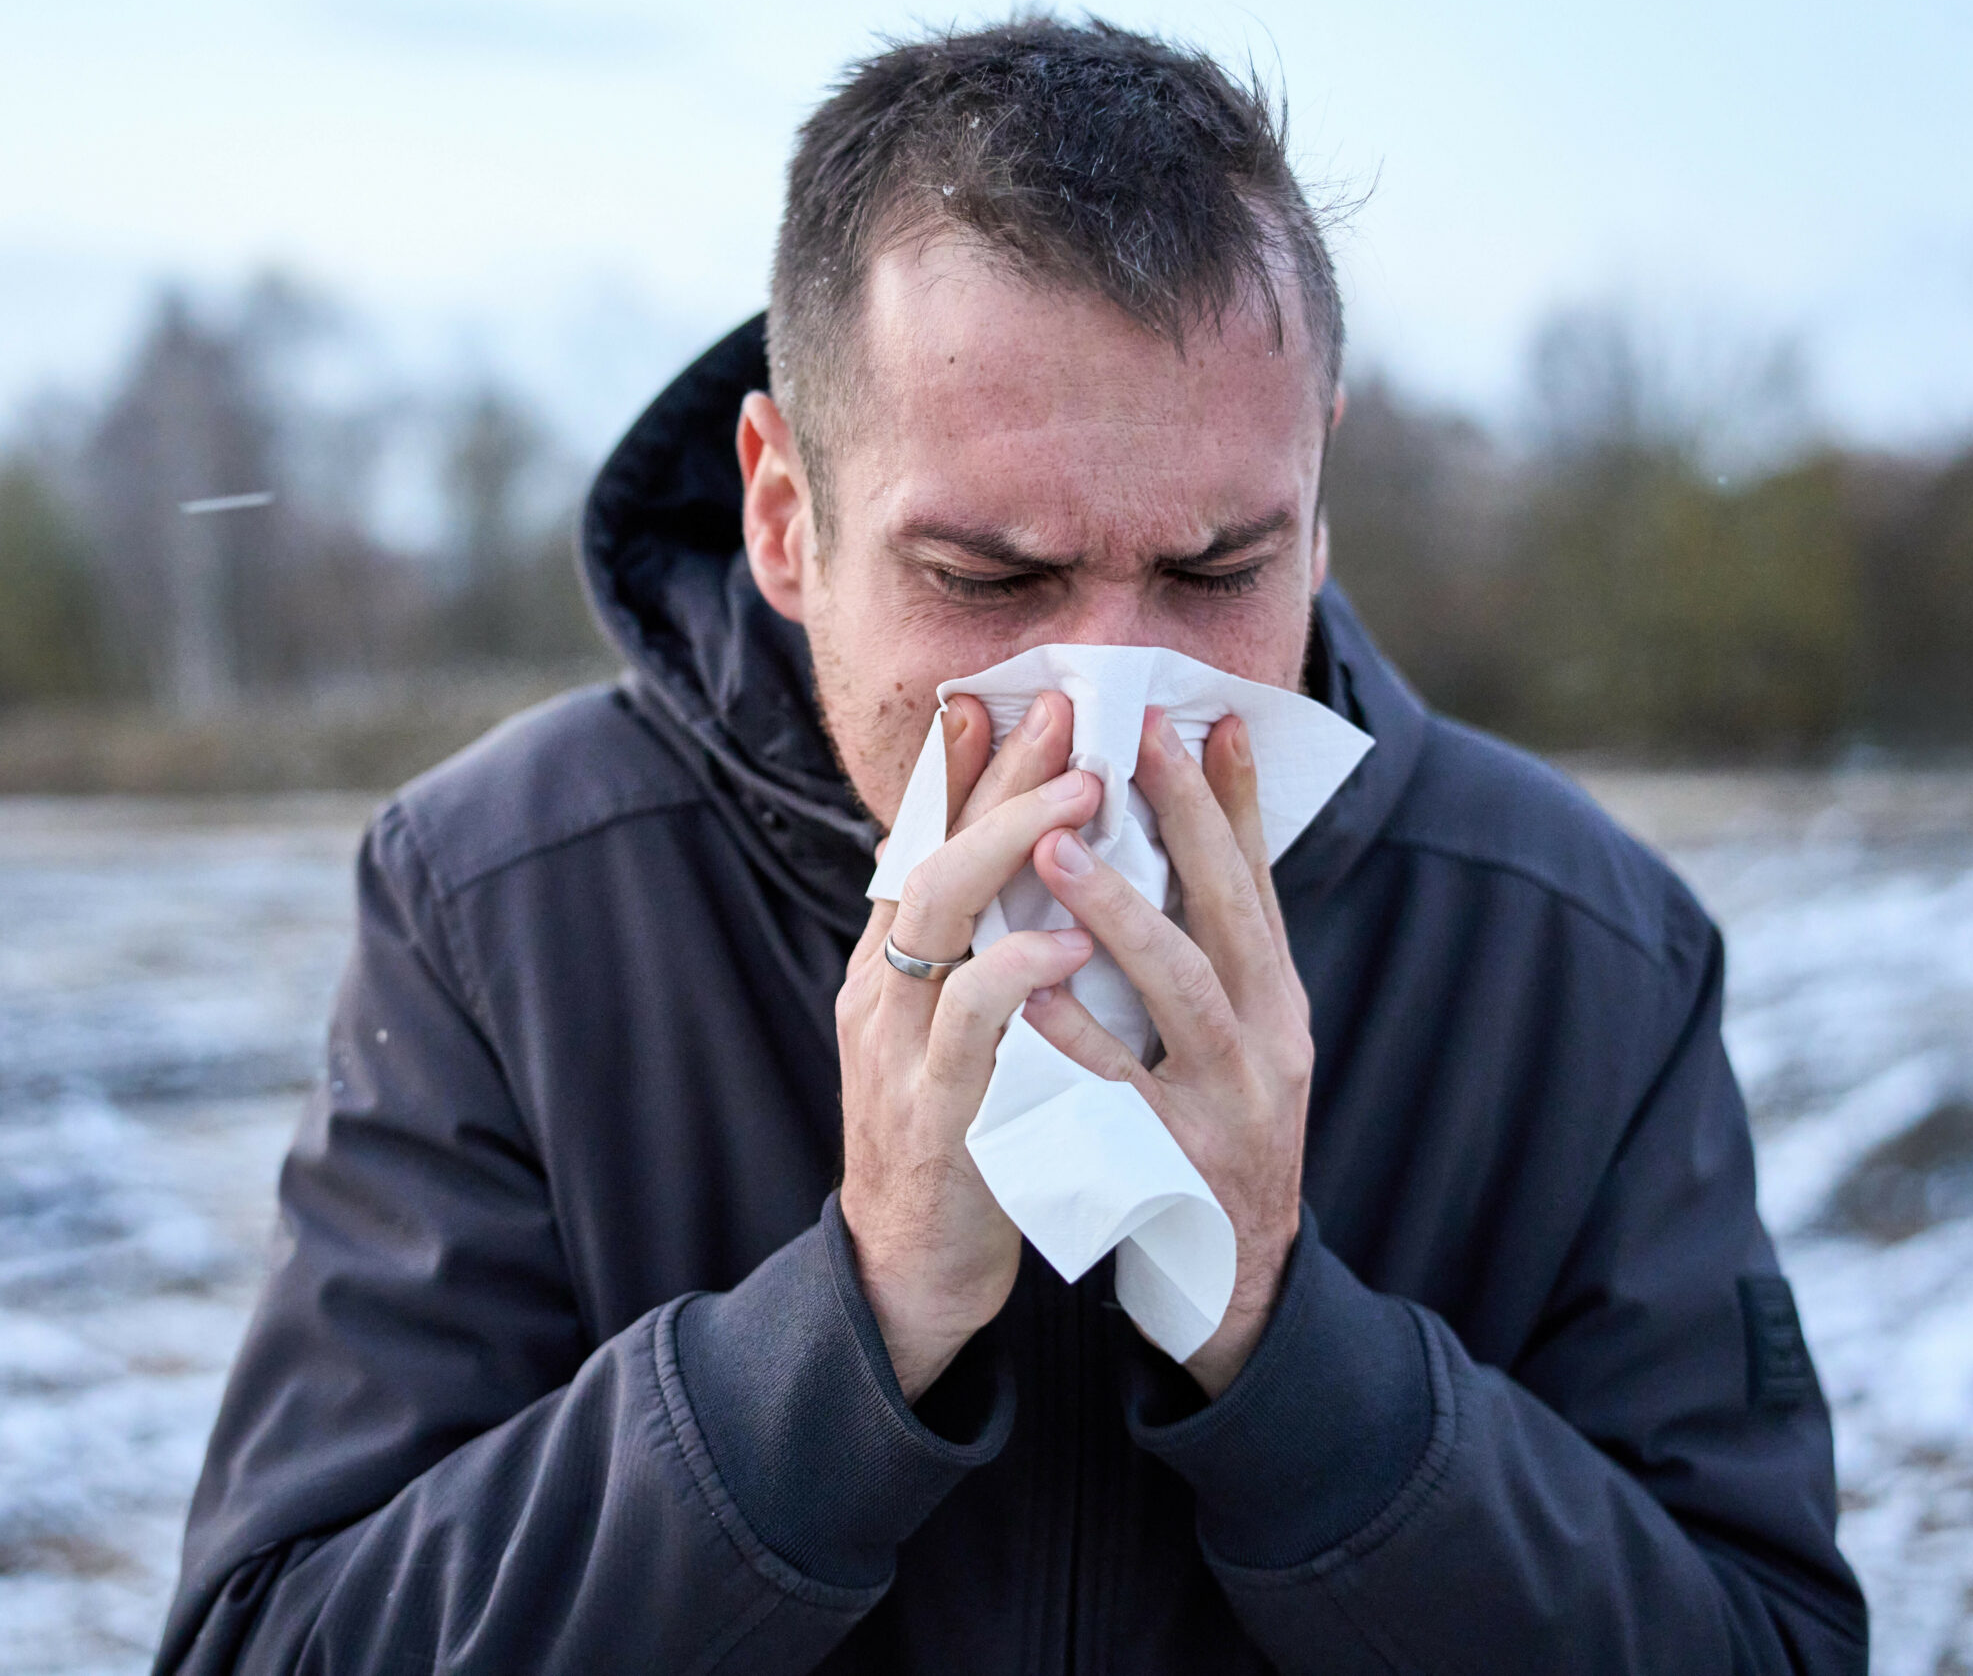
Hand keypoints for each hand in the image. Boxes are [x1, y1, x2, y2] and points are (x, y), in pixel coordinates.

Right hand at [839, 690, 1101, 1399]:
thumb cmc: (962, 1143)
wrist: (912, 1279)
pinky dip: (1016, 972)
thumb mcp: (962, 1035)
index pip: (919, 841)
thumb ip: (980, 958)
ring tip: (1087, 793)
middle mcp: (885, 993)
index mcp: (894, 970)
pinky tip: (1069, 938)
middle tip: (1066, 711)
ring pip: (939, 916)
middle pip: (929, 852)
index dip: (956, 767)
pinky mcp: (934, 1115)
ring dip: (1012, 845)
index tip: (1000, 694)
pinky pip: (970, 1027)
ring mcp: (900, 1050)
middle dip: (998, 776)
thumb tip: (1031, 873)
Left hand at [1022, 709, 1310, 1397]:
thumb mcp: (1235, 1040)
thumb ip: (1209, 950)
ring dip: (1121, 913)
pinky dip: (1074, 1039)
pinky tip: (1029, 994)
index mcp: (1277, 1002)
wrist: (1236, 1291)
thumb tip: (1187, 834)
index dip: (1231, 799)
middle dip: (1185, 819)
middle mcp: (1269, 1043)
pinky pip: (1118, 1094)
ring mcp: (1229, 1107)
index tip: (1199, 716)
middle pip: (1229, 913)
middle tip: (1126, 739)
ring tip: (1057, 846)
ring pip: (1182, 992)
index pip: (1256, 882)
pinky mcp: (1179, 1167)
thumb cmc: (1218, 1139)